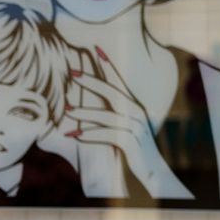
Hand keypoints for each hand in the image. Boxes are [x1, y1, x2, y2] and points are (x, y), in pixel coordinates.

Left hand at [64, 46, 192, 199]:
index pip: (119, 81)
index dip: (108, 65)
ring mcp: (135, 127)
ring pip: (107, 116)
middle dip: (93, 81)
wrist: (152, 170)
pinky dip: (90, 135)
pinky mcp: (131, 143)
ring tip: (67, 110)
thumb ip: (111, 114)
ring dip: (86, 112)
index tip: (95, 49)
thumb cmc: (134, 147)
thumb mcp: (123, 127)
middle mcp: (136, 112)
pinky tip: (75, 135)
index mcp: (134, 105)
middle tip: (74, 73)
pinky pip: (108, 136)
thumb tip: (87, 106)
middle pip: (112, 92)